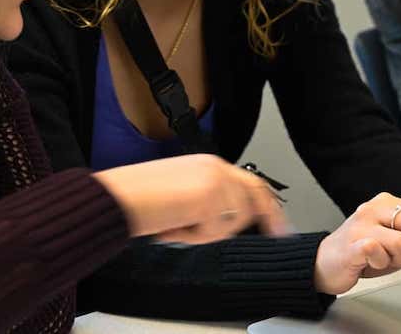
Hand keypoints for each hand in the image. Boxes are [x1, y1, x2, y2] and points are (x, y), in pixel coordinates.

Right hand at [93, 154, 288, 243]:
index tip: (280, 226)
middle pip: (252, 199)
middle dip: (250, 220)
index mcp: (208, 164)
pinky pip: (215, 231)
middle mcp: (216, 167)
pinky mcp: (211, 196)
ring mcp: (216, 180)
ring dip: (206, 233)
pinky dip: (193, 236)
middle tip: (257, 232)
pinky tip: (173, 224)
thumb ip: (207, 203)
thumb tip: (227, 221)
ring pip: (233, 221)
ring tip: (177, 223)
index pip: (250, 183)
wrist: (120, 197)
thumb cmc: (138, 199)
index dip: (268, 206)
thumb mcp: (181, 198)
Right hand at [312, 193, 400, 294]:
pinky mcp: (353, 242)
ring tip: (386, 261)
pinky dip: (382, 263)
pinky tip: (372, 262)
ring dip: (400, 259)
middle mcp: (374, 208)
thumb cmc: (361, 251)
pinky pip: (380, 252)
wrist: (324, 262)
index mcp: (387, 203)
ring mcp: (362, 224)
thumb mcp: (395, 245)